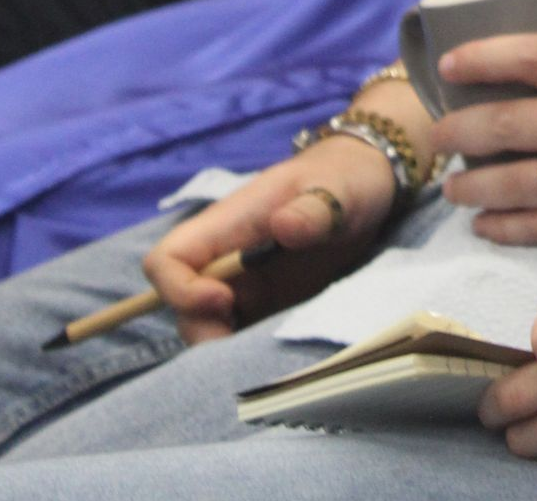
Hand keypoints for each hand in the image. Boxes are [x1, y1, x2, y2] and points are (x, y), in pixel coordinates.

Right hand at [141, 135, 397, 343]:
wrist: (369, 186)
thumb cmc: (345, 178)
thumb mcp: (339, 189)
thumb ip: (313, 209)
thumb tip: (282, 227)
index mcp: (228, 225)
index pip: (167, 260)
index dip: (179, 289)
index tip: (225, 300)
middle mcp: (226, 260)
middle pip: (183, 308)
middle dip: (206, 334)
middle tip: (251, 348)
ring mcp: (245, 286)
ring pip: (210, 330)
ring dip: (230, 351)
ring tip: (274, 355)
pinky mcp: (268, 308)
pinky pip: (244, 339)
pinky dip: (254, 354)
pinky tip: (287, 358)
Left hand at [432, 37, 536, 245]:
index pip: (536, 57)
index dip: (486, 57)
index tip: (449, 64)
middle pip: (512, 124)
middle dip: (461, 130)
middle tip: (438, 134)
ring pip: (519, 183)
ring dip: (474, 185)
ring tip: (453, 186)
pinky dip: (505, 227)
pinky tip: (485, 224)